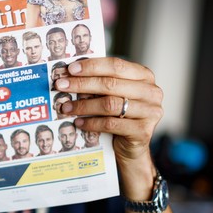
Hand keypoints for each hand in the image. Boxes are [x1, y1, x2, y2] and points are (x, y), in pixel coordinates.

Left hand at [55, 57, 162, 174]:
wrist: (132, 147)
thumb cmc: (120, 115)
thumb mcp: (113, 94)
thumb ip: (100, 82)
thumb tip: (70, 75)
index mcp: (144, 76)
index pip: (116, 65)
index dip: (92, 66)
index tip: (70, 69)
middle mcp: (151, 92)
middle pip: (111, 84)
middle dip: (82, 84)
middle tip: (61, 86)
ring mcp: (150, 112)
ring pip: (110, 104)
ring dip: (83, 106)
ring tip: (66, 107)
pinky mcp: (143, 131)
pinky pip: (111, 124)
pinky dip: (91, 123)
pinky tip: (79, 123)